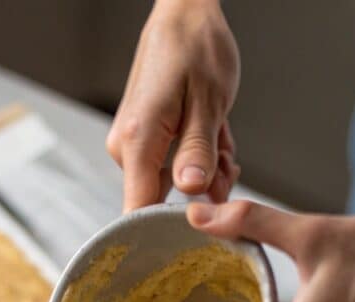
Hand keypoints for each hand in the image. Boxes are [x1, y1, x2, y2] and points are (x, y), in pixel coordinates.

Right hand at [106, 0, 239, 210]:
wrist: (185, 14)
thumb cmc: (196, 47)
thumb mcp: (208, 101)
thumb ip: (197, 151)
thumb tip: (189, 192)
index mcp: (138, 141)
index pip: (139, 211)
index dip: (170, 226)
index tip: (202, 222)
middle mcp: (128, 148)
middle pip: (163, 200)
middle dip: (202, 190)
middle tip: (226, 163)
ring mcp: (135, 145)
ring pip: (175, 184)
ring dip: (206, 171)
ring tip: (221, 140)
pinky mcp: (146, 140)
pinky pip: (175, 167)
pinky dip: (200, 158)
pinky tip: (214, 137)